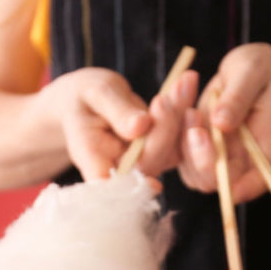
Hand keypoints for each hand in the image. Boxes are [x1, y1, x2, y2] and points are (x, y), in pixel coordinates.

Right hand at [44, 67, 198, 181]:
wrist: (88, 101)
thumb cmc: (84, 98)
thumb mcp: (95, 95)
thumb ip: (116, 111)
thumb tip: (141, 126)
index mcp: (94, 161)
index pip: (113, 187)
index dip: (134, 189)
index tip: (155, 184)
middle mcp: (120, 169)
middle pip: (150, 162)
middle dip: (166, 126)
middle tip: (175, 90)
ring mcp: (143, 163)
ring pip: (171, 150)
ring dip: (181, 114)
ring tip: (184, 80)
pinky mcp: (160, 152)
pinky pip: (180, 138)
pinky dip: (185, 109)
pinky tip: (187, 82)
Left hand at [180, 44, 270, 202]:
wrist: (247, 71)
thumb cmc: (260, 70)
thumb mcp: (254, 73)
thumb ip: (239, 97)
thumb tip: (221, 122)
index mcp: (264, 148)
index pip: (256, 182)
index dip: (243, 188)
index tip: (225, 176)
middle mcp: (237, 160)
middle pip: (214, 180)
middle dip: (200, 156)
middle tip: (193, 115)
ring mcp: (211, 155)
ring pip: (188, 168)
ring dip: (180, 137)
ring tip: (185, 98)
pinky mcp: (189, 146)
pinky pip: (172, 148)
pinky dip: (168, 125)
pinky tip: (176, 94)